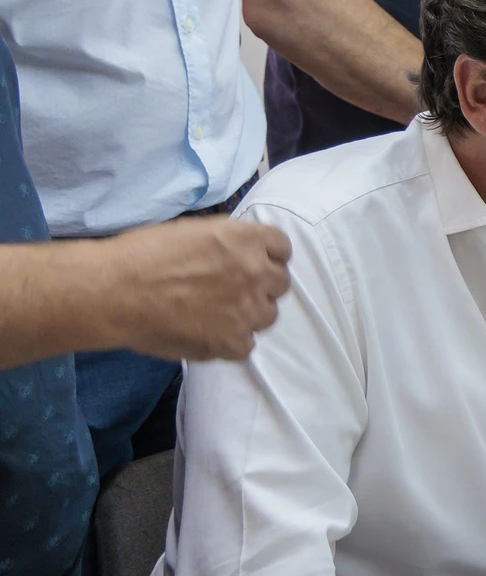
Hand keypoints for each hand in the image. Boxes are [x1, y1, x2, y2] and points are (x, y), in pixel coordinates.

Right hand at [107, 217, 292, 360]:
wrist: (113, 292)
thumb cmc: (142, 253)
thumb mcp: (193, 230)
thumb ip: (228, 241)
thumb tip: (239, 251)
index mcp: (246, 240)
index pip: (282, 248)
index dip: (267, 255)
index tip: (253, 262)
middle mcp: (255, 273)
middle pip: (280, 283)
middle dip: (260, 284)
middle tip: (231, 289)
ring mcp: (247, 311)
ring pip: (267, 315)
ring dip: (249, 313)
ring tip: (218, 313)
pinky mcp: (231, 343)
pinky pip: (246, 344)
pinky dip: (230, 341)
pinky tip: (208, 333)